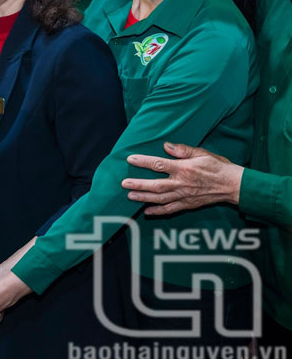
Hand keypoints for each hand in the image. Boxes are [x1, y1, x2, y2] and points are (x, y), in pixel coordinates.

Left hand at [122, 142, 243, 215]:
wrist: (234, 185)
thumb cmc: (218, 167)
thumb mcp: (202, 153)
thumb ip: (183, 150)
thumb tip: (166, 146)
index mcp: (184, 169)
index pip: (159, 164)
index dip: (144, 162)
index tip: (130, 160)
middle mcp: (182, 183)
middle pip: (156, 185)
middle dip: (139, 184)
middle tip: (124, 184)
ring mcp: (185, 196)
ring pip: (161, 199)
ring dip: (144, 198)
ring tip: (130, 196)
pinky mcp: (189, 204)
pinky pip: (171, 210)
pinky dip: (158, 212)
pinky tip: (147, 212)